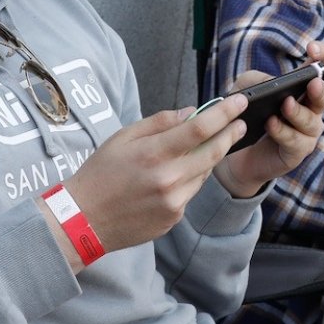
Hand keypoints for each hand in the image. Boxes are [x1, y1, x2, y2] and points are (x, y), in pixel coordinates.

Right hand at [54, 95, 247, 265]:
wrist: (82, 220)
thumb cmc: (100, 174)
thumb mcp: (122, 138)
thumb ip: (158, 122)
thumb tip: (190, 111)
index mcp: (153, 154)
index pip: (200, 128)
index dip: (224, 113)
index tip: (239, 102)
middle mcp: (168, 179)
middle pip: (213, 151)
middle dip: (231, 133)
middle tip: (241, 122)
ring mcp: (173, 202)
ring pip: (204, 173)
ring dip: (209, 157)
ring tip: (203, 146)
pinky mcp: (174, 218)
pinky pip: (191, 192)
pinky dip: (191, 179)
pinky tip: (176, 175)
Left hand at [213, 40, 323, 198]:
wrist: (234, 150)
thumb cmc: (245, 115)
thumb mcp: (244, 90)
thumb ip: (258, 80)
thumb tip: (275, 83)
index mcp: (301, 88)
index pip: (321, 68)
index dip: (323, 56)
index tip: (312, 49)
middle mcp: (309, 109)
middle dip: (319, 89)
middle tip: (312, 82)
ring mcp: (305, 132)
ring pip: (311, 122)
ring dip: (298, 112)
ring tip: (285, 104)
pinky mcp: (296, 152)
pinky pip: (295, 141)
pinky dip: (283, 131)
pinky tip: (271, 124)